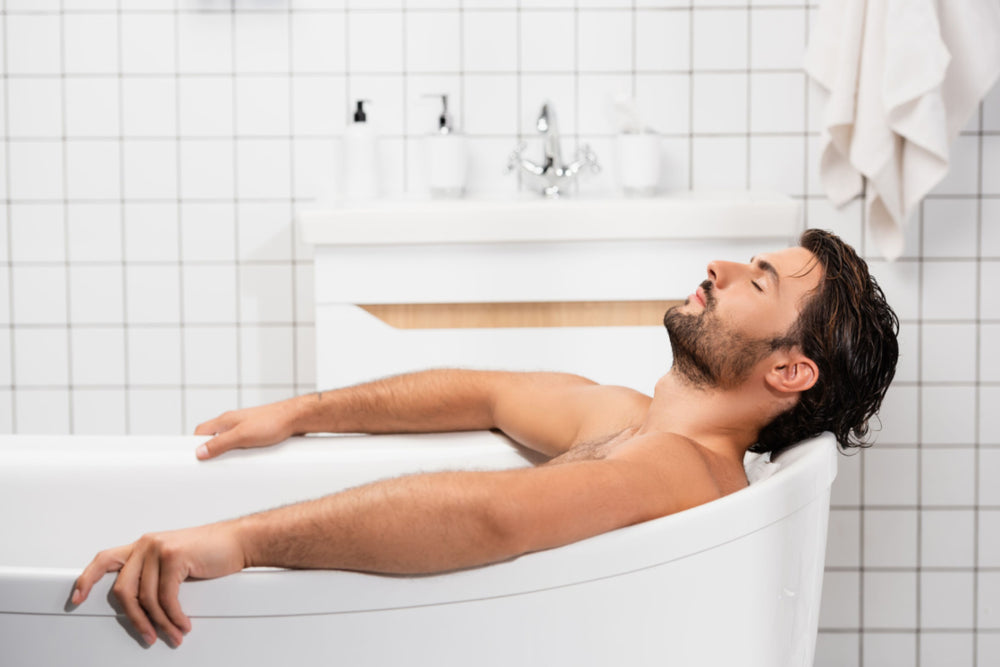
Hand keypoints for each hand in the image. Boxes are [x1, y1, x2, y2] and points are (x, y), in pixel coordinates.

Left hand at [71, 522, 246, 646]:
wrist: (240, 540)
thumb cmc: (212, 551)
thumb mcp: (176, 560)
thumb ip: (154, 572)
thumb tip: (142, 604)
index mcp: (144, 545)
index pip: (105, 560)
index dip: (87, 580)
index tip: (77, 598)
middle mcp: (146, 544)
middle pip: (124, 590)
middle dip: (135, 619)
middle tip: (147, 635)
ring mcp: (159, 548)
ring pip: (147, 598)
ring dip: (161, 623)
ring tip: (173, 633)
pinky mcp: (174, 557)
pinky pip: (167, 597)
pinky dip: (175, 616)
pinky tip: (183, 623)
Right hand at [193, 399, 302, 459]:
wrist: (296, 417)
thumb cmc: (272, 422)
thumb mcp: (242, 436)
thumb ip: (220, 443)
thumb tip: (200, 452)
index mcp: (225, 420)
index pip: (201, 431)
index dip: (195, 444)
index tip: (194, 458)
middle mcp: (234, 422)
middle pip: (214, 437)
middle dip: (213, 451)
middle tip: (213, 465)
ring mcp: (246, 427)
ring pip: (230, 441)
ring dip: (229, 453)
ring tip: (231, 464)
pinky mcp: (258, 432)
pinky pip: (244, 444)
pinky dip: (243, 453)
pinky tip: (248, 460)